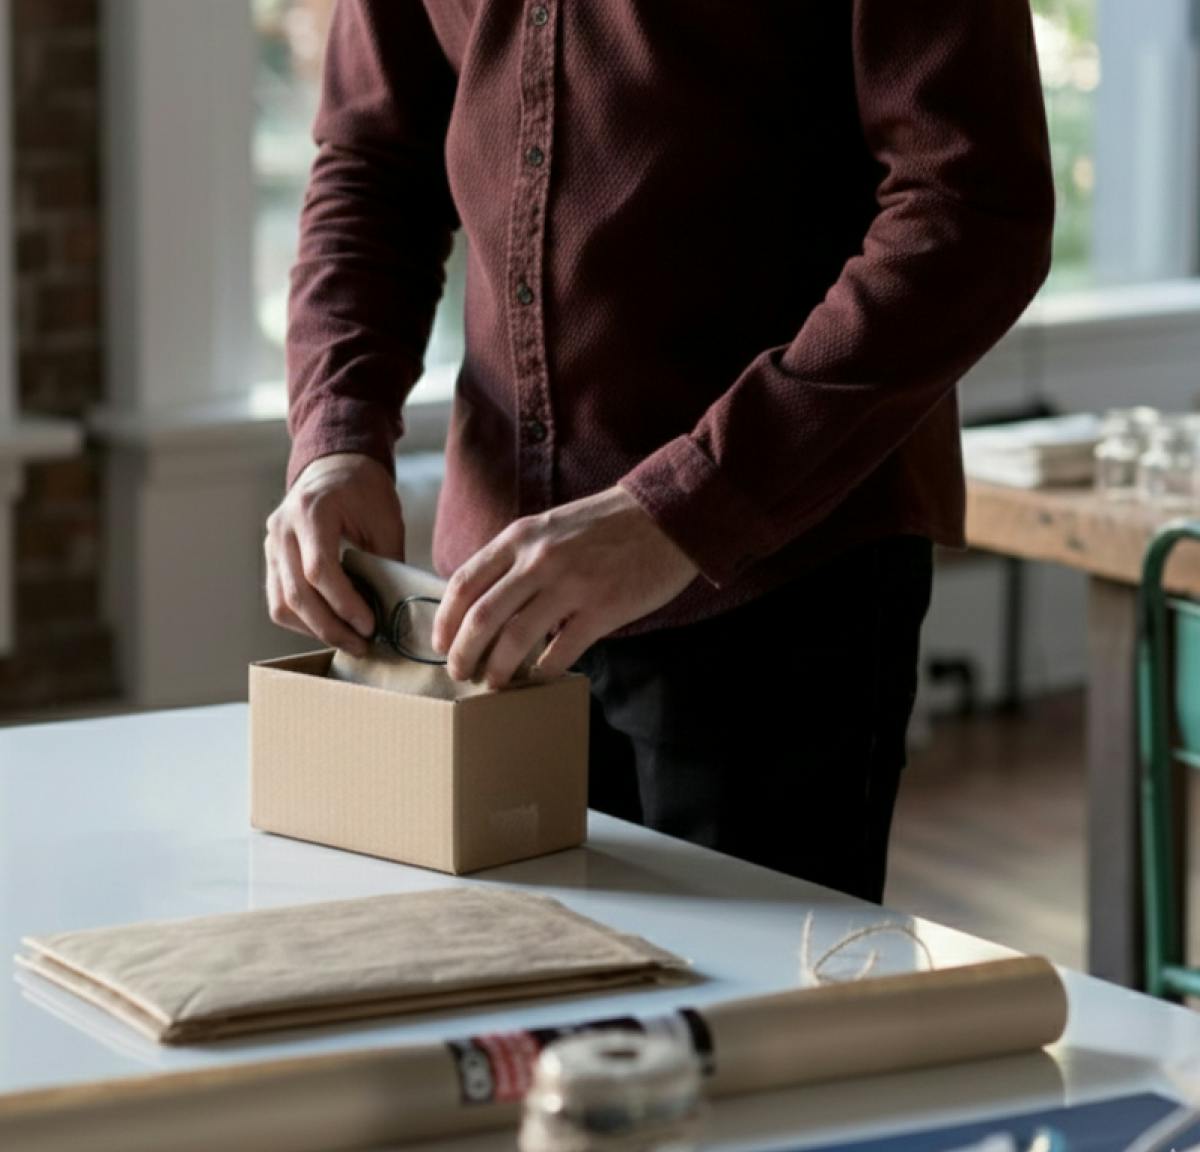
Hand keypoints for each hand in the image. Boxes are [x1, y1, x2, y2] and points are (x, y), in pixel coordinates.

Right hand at [265, 453, 405, 655]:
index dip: (344, 603)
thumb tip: (392, 613)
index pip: (319, 569)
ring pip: (282, 603)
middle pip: (297, 593)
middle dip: (331, 627)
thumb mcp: (385, 521)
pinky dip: (303, 621)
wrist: (335, 466)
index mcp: (312, 511)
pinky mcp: (271, 558)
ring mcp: (271, 544)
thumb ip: (385, 562)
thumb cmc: (365, 491)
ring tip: (349, 641)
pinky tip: (330, 627)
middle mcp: (282, 529)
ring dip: (315, 630)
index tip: (370, 626)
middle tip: (362, 645)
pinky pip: (279, 600)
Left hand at [432, 485, 697, 687]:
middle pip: (482, 617)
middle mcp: (539, 560)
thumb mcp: (551, 526)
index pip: (465, 583)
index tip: (441, 643)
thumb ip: (518, 556)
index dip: (446, 620)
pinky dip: (542, 670)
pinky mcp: (602, 609)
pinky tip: (538, 676)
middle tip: (459, 673)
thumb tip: (487, 600)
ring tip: (493, 683)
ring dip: (498, 668)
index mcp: (521, 537)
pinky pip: (560, 651)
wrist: (666, 516)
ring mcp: (571, 585)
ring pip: (515, 639)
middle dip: (463, 653)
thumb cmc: (606, 524)